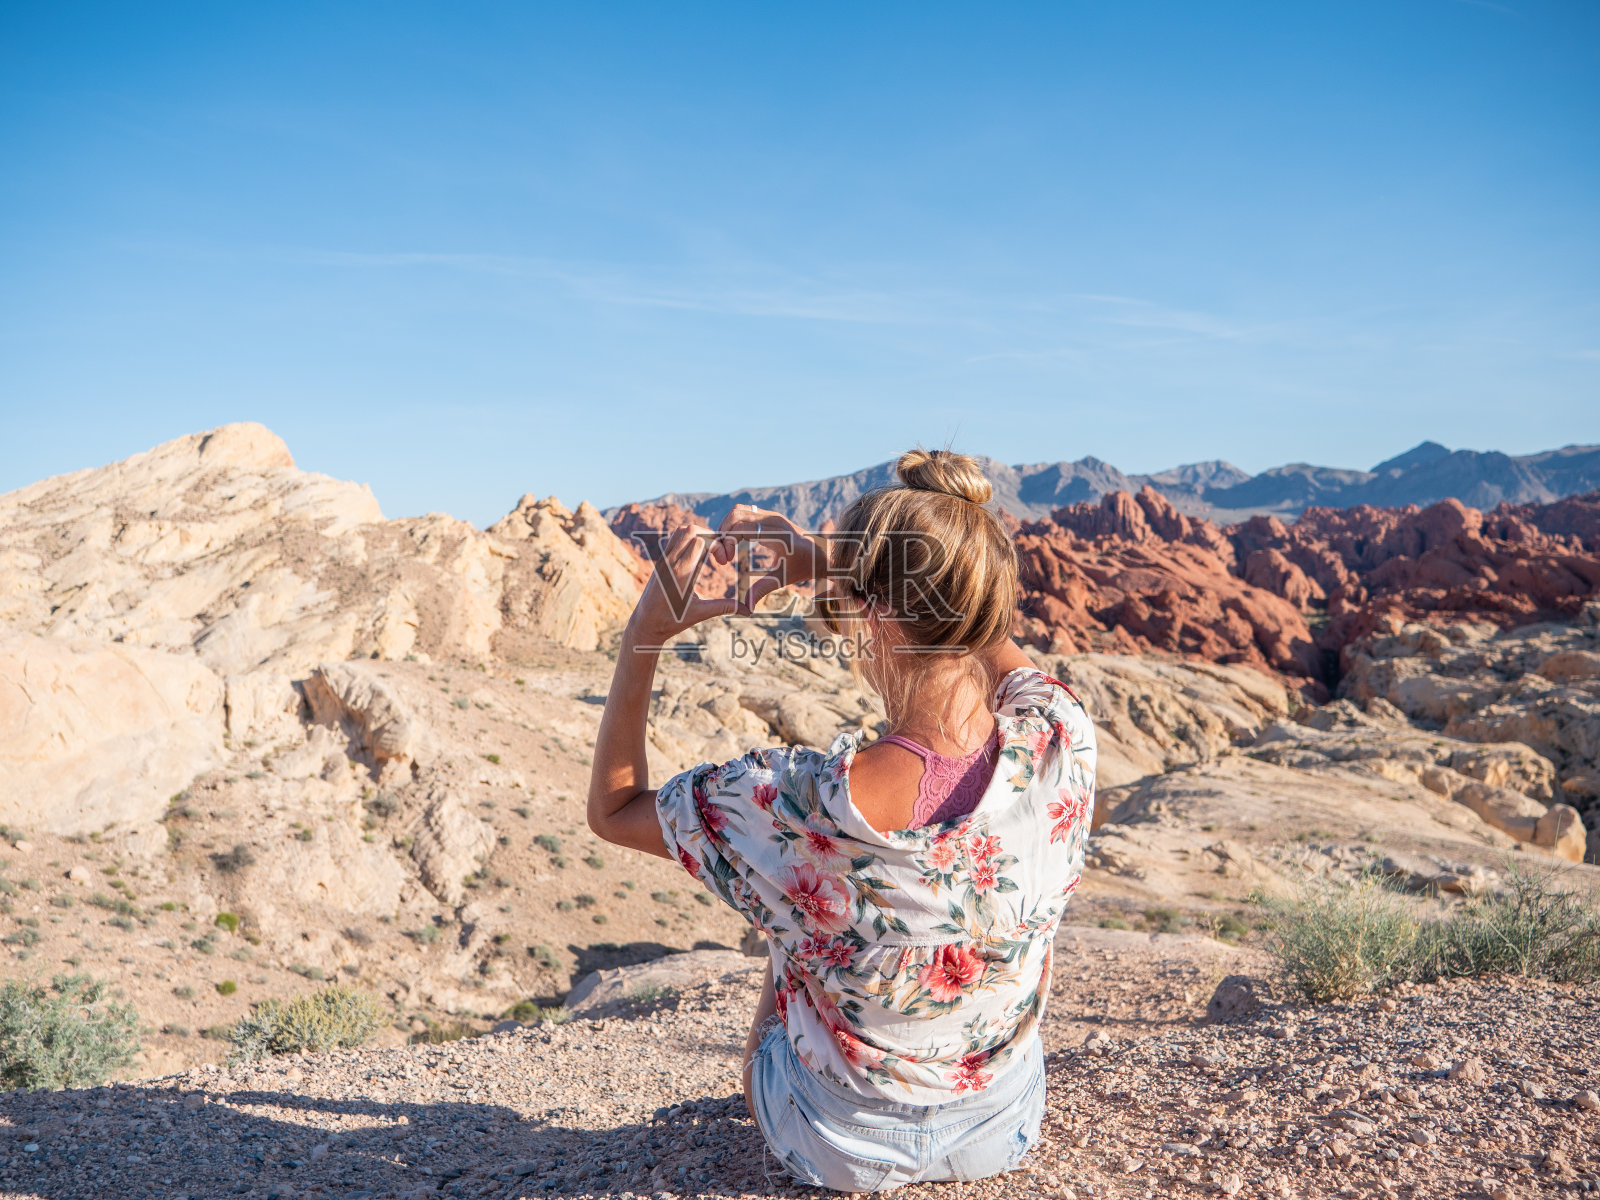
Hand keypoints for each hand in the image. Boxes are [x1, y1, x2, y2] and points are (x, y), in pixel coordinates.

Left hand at [627, 523, 750, 644]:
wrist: (645, 624)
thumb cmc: (672, 621)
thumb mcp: (700, 614)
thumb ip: (724, 607)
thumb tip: (749, 610)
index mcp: (682, 572)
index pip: (702, 541)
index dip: (718, 546)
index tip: (725, 562)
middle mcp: (671, 561)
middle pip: (692, 530)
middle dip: (711, 536)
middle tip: (719, 554)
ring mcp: (664, 559)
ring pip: (681, 530)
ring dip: (699, 535)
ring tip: (710, 551)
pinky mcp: (661, 561)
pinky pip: (674, 538)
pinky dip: (689, 539)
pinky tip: (697, 555)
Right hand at [710, 503, 828, 589]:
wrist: (821, 553)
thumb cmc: (804, 566)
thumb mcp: (783, 578)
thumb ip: (763, 589)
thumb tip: (746, 607)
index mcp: (778, 535)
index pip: (742, 528)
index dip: (727, 541)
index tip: (725, 560)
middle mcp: (774, 520)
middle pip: (736, 514)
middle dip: (723, 532)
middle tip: (722, 554)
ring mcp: (772, 515)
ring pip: (739, 510)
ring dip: (727, 526)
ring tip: (725, 547)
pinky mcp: (769, 515)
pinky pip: (745, 511)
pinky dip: (734, 523)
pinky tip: (733, 541)